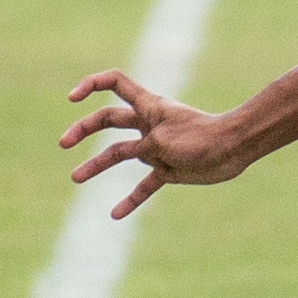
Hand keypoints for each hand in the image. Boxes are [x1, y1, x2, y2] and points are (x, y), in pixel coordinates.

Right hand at [59, 70, 249, 217]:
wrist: (234, 150)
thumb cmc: (201, 136)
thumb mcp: (161, 140)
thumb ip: (139, 147)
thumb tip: (126, 157)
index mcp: (147, 105)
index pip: (113, 82)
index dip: (90, 84)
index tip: (72, 99)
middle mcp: (148, 123)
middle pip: (107, 120)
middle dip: (83, 129)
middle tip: (63, 143)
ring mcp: (156, 147)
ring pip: (119, 154)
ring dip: (96, 165)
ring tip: (76, 177)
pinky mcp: (167, 169)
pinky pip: (144, 186)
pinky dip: (131, 199)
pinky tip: (115, 214)